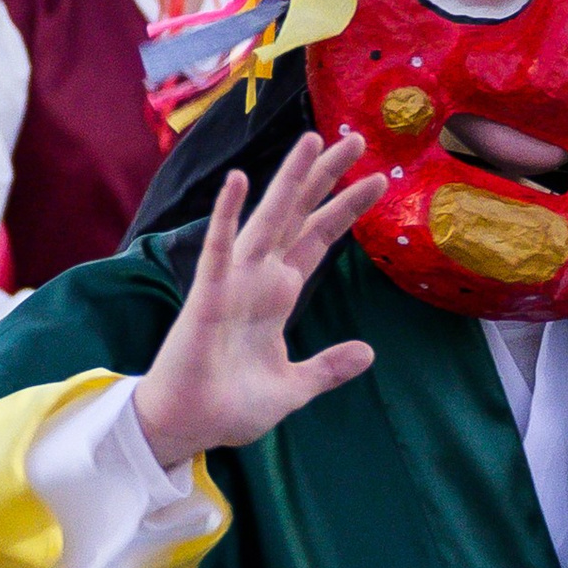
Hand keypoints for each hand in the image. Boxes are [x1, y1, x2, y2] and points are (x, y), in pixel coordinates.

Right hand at [131, 127, 387, 468]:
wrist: (189, 428)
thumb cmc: (230, 406)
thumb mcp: (294, 386)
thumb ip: (328, 367)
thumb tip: (368, 353)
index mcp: (277, 295)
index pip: (317, 239)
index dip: (345, 209)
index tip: (378, 181)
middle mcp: (258, 278)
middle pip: (298, 215)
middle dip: (326, 178)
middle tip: (357, 138)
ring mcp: (233, 282)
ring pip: (266, 219)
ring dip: (289, 180)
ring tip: (313, 140)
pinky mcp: (208, 296)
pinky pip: (218, 250)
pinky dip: (226, 216)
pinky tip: (237, 181)